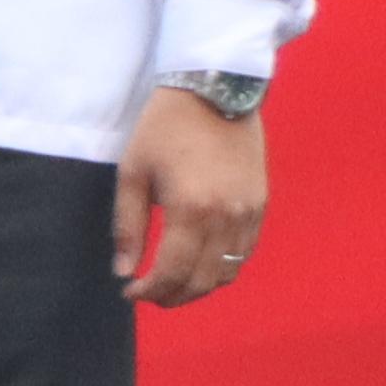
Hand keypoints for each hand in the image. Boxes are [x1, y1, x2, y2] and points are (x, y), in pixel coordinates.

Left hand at [116, 86, 266, 308]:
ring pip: (227, 272)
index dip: (149, 292)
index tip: (130, 293)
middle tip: (150, 293)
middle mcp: (226, 217)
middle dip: (173, 296)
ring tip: (175, 281)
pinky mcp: (260, 203)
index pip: (172, 272)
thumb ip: (129, 226)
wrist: (216, 89)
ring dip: (199, 285)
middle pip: (202, 281)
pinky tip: (200, 259)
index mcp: (191, 209)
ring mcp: (249, 211)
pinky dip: (222, 266)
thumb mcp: (133, 173)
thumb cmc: (165, 127)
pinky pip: (244, 251)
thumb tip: (125, 271)